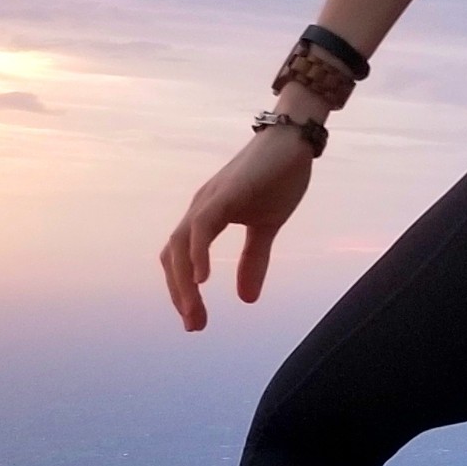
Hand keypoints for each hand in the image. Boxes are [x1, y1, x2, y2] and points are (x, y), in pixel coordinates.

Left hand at [159, 124, 317, 331]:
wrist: (293, 139)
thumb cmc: (278, 178)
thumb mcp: (266, 228)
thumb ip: (254, 261)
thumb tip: (246, 299)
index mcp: (206, 216)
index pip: (180, 258)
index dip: (182, 289)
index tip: (194, 320)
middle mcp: (200, 208)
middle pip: (173, 256)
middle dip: (179, 293)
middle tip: (194, 326)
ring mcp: (210, 199)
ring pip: (181, 244)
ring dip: (183, 282)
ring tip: (195, 313)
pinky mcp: (226, 193)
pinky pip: (203, 226)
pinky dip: (198, 252)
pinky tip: (202, 279)